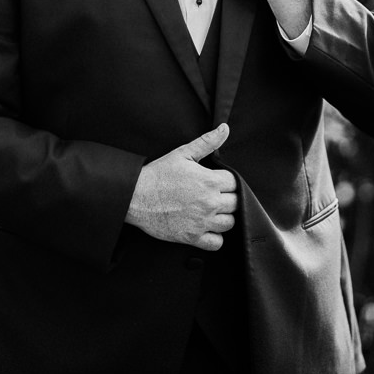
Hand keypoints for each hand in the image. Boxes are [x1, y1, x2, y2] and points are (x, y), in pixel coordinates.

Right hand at [125, 123, 237, 250]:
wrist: (137, 197)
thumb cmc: (159, 174)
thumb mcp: (183, 153)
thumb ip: (207, 142)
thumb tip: (225, 129)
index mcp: (209, 181)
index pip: (235, 183)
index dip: (227, 181)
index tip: (218, 182)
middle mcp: (209, 203)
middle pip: (235, 203)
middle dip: (227, 198)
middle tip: (212, 195)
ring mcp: (202, 222)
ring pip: (229, 223)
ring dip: (223, 217)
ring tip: (211, 210)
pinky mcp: (193, 237)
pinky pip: (217, 243)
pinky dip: (215, 238)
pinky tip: (207, 227)